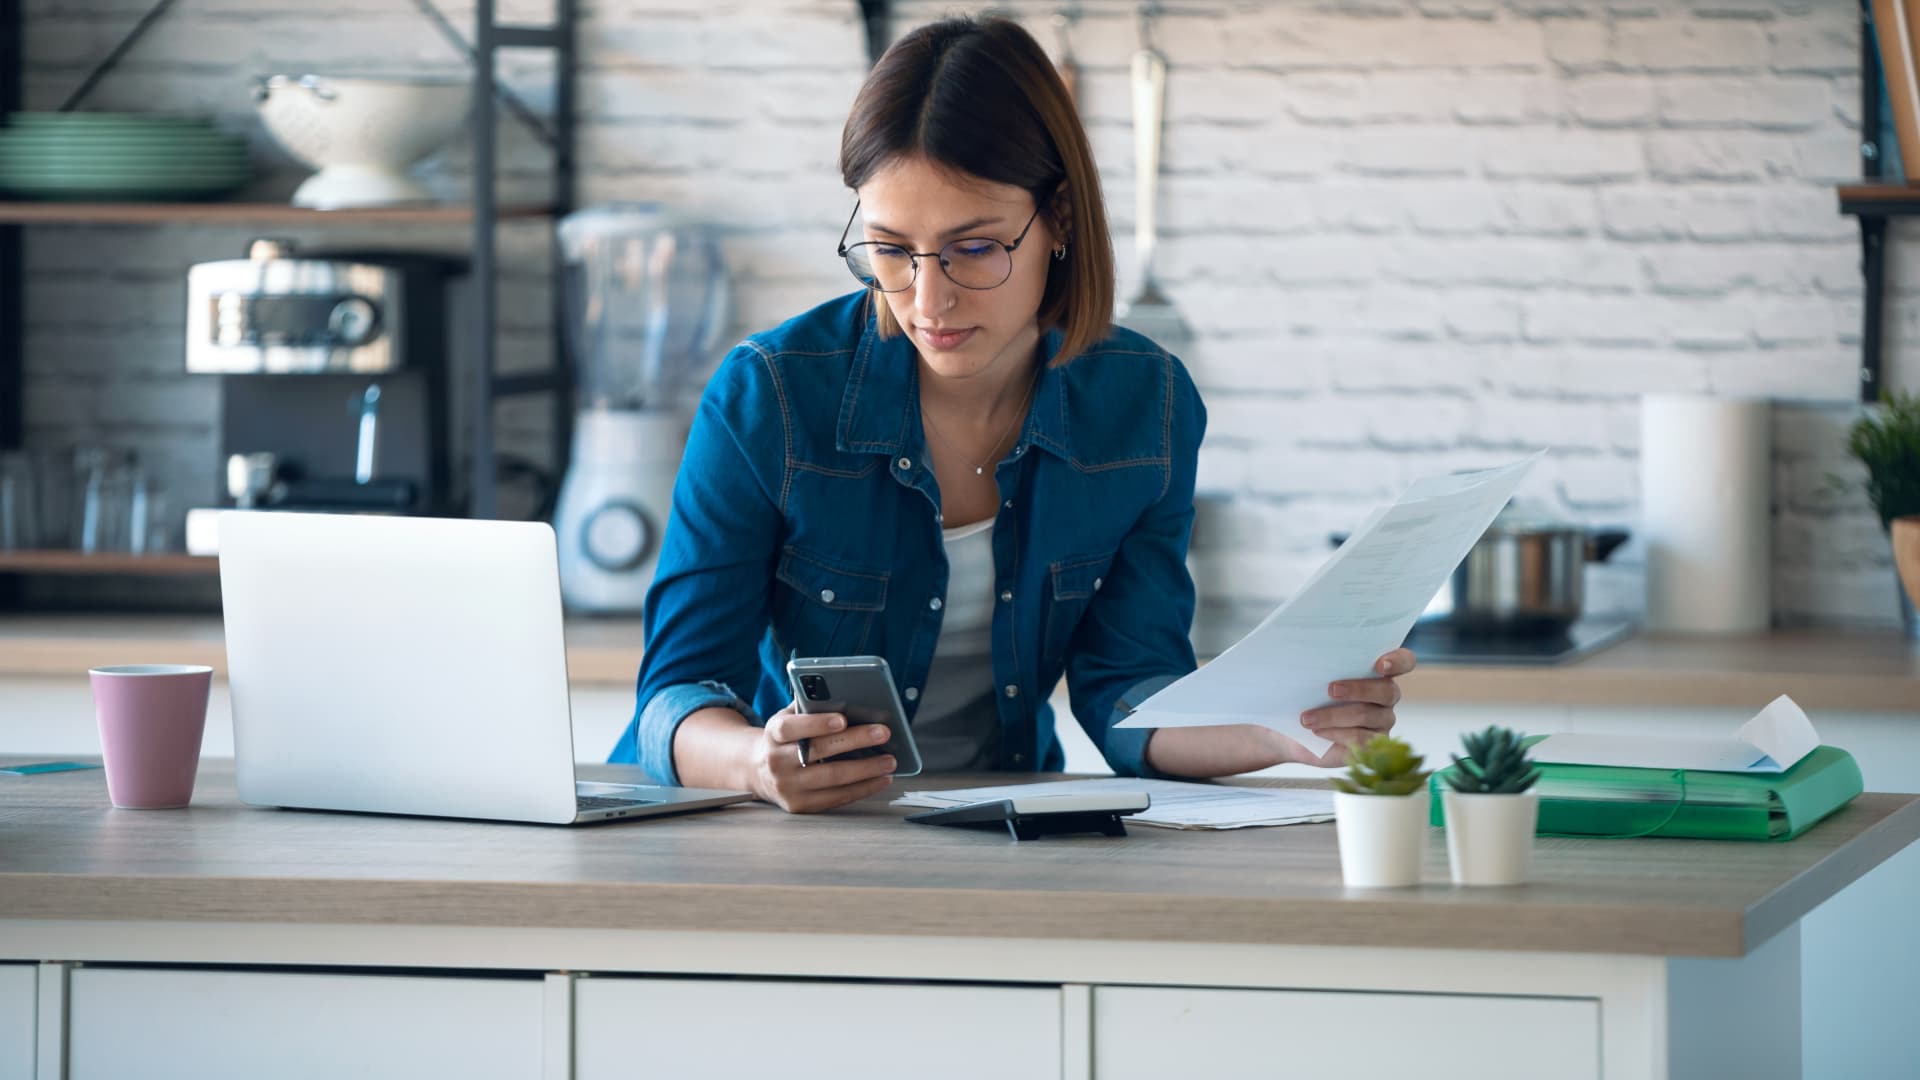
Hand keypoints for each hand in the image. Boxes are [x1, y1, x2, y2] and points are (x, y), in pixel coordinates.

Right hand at [748, 701, 896, 812]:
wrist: (758, 771)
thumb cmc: (785, 739)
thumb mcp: (788, 718)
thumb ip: (809, 707)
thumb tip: (846, 695)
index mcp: (773, 734)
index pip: (791, 728)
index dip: (817, 723)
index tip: (843, 719)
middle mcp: (776, 762)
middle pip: (819, 752)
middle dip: (855, 741)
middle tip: (883, 733)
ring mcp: (787, 787)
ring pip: (832, 778)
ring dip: (866, 769)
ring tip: (889, 760)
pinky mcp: (799, 805)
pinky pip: (836, 798)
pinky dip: (862, 789)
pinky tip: (880, 779)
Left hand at [1290, 648, 1415, 767]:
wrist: (1295, 733)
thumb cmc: (1306, 697)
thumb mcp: (1310, 679)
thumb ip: (1320, 666)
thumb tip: (1311, 655)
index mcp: (1379, 671)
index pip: (1404, 661)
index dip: (1397, 661)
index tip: (1380, 664)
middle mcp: (1387, 696)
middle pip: (1386, 690)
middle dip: (1358, 689)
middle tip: (1330, 690)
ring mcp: (1383, 722)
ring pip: (1367, 715)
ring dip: (1333, 715)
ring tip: (1307, 718)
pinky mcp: (1373, 745)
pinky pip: (1361, 738)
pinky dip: (1335, 733)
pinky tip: (1317, 731)